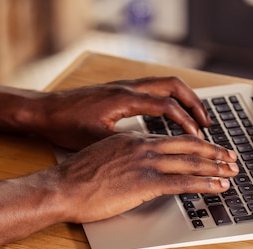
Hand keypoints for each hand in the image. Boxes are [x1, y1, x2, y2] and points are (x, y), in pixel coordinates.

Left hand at [21, 76, 211, 150]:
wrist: (43, 112)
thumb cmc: (66, 126)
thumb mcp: (97, 141)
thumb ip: (126, 145)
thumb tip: (148, 158)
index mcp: (125, 99)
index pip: (166, 106)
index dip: (186, 123)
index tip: (200, 140)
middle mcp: (127, 89)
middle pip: (173, 88)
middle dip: (194, 106)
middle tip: (208, 126)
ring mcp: (123, 88)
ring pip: (163, 87)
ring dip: (182, 102)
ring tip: (196, 120)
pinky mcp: (118, 93)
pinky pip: (151, 92)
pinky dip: (166, 103)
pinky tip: (170, 119)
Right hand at [51, 131, 238, 222]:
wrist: (60, 187)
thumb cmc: (74, 180)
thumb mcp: (101, 161)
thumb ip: (121, 162)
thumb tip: (131, 173)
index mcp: (131, 140)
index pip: (170, 140)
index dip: (195, 144)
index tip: (208, 150)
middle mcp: (141, 146)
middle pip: (187, 145)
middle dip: (214, 152)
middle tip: (230, 158)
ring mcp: (144, 163)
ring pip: (190, 161)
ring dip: (216, 167)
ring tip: (232, 172)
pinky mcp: (144, 183)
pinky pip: (183, 182)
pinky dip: (205, 184)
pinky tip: (218, 186)